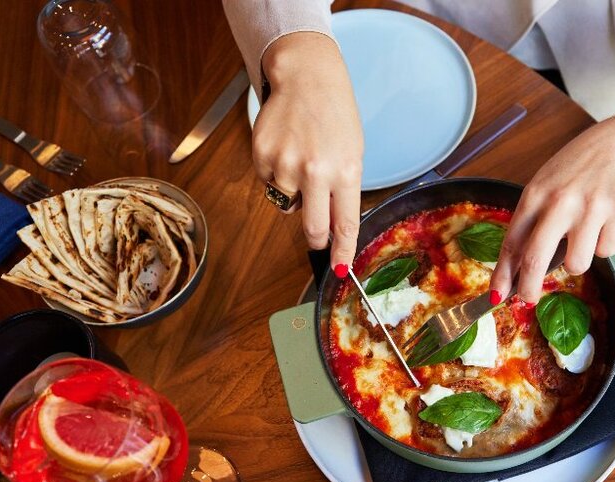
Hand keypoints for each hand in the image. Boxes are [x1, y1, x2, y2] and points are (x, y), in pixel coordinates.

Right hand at [253, 32, 363, 274]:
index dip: (342, 252)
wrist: (305, 78)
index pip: (345, 224)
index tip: (340, 271)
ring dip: (294, 193)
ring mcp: (286, 164)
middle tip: (317, 235)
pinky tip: (285, 149)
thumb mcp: (352, 153)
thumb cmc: (334, 116)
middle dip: (316, 238)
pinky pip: (268, 183)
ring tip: (301, 161)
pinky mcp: (262, 156)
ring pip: (286, 204)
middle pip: (312, 228)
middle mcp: (316, 170)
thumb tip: (335, 231)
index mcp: (346, 171)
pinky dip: (276, 174)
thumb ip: (343, 191)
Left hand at [489, 110, 614, 304]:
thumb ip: (533, 222)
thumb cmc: (575, 170)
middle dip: (529, 287)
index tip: (496, 294)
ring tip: (583, 238)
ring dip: (578, 260)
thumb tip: (520, 268)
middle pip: (537, 259)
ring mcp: (592, 207)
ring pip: (577, 264)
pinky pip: (608, 251)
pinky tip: (605, 223)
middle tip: (528, 299)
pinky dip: (605, 244)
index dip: (503, 273)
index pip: (512, 242)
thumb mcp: (544, 186)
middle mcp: (561, 201)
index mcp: (536, 194)